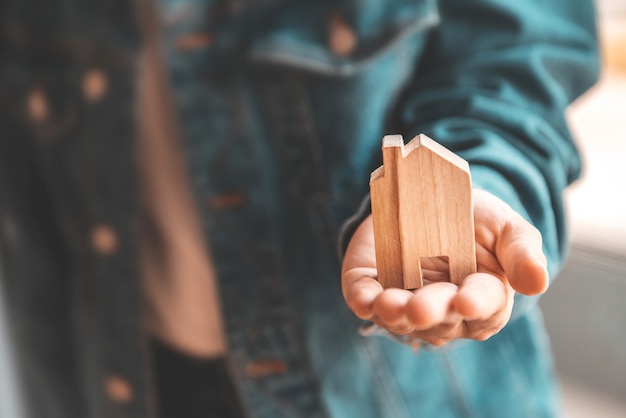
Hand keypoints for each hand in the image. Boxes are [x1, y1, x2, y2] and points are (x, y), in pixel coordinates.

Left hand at [341, 189, 547, 346]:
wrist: (427, 197)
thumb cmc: (474, 219)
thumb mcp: (505, 227)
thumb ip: (521, 252)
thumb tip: (537, 283)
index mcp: (483, 297)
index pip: (483, 307)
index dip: (475, 304)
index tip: (466, 301)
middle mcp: (443, 310)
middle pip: (439, 318)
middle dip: (430, 311)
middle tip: (421, 308)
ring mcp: (405, 300)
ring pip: (400, 318)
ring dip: (394, 313)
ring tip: (389, 305)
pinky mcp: (370, 286)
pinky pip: (364, 300)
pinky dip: (363, 301)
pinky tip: (363, 301)